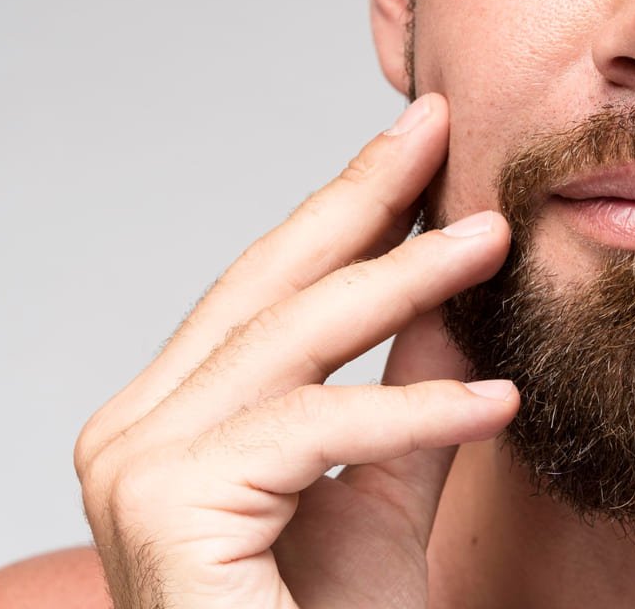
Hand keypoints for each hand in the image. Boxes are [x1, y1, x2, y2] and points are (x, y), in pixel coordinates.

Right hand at [74, 94, 516, 608]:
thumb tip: (456, 285)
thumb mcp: (392, 480)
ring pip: (291, 341)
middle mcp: (133, 427)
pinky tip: (500, 401)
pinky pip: (314, 427)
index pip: (271, 287)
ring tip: (497, 239)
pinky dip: (413, 411)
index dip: (348, 207)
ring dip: (405, 282)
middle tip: (441, 128)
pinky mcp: (166, 505)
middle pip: (268, 286)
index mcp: (174, 414)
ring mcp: (135, 464)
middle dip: (361, 200)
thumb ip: (412, 384)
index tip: (419, 142)